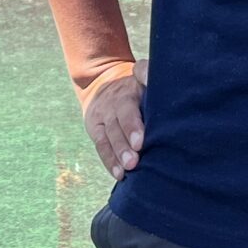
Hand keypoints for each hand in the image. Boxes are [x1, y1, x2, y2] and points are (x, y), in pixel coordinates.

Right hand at [80, 62, 143, 179]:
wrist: (104, 82)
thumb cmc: (135, 85)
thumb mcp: (139, 74)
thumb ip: (146, 73)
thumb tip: (151, 75)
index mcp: (126, 93)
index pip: (127, 108)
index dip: (132, 125)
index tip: (140, 142)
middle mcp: (111, 106)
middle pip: (116, 126)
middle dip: (124, 145)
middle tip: (134, 161)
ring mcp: (102, 119)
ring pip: (107, 138)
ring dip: (117, 155)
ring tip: (127, 170)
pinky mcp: (96, 131)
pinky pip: (101, 147)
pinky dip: (109, 161)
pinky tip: (119, 174)